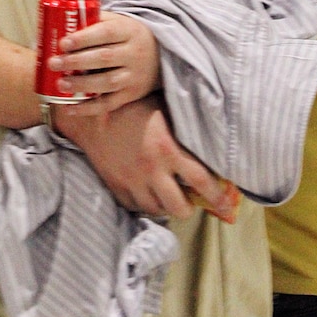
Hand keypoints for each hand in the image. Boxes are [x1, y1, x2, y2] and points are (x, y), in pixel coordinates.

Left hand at [47, 11, 158, 114]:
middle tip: (54, 63)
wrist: (162, 56)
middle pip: (104, 58)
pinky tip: (69, 108)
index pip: (106, 33)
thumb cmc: (129, 36)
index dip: (83, 38)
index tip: (63, 43)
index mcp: (129, 31)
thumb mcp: (119, 21)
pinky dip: (88, 108)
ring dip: (81, 85)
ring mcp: (134, 76)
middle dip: (76, 61)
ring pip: (107, 82)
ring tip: (60, 84)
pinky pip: (109, 104)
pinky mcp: (132, 95)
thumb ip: (95, 20)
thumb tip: (61, 21)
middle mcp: (134, 54)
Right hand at [53, 94, 224, 218]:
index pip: (201, 181)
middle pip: (180, 207)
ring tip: (167, 195)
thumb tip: (208, 129)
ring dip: (166, 205)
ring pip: (157, 210)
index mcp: (167, 150)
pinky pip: (135, 206)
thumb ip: (182, 125)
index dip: (217, 196)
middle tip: (191, 199)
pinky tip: (146, 192)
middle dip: (189, 207)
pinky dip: (143, 203)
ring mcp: (132, 181)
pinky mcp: (116, 186)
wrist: (90, 115)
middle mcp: (152, 170)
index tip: (225, 202)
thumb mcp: (161, 109)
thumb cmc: (129, 107)